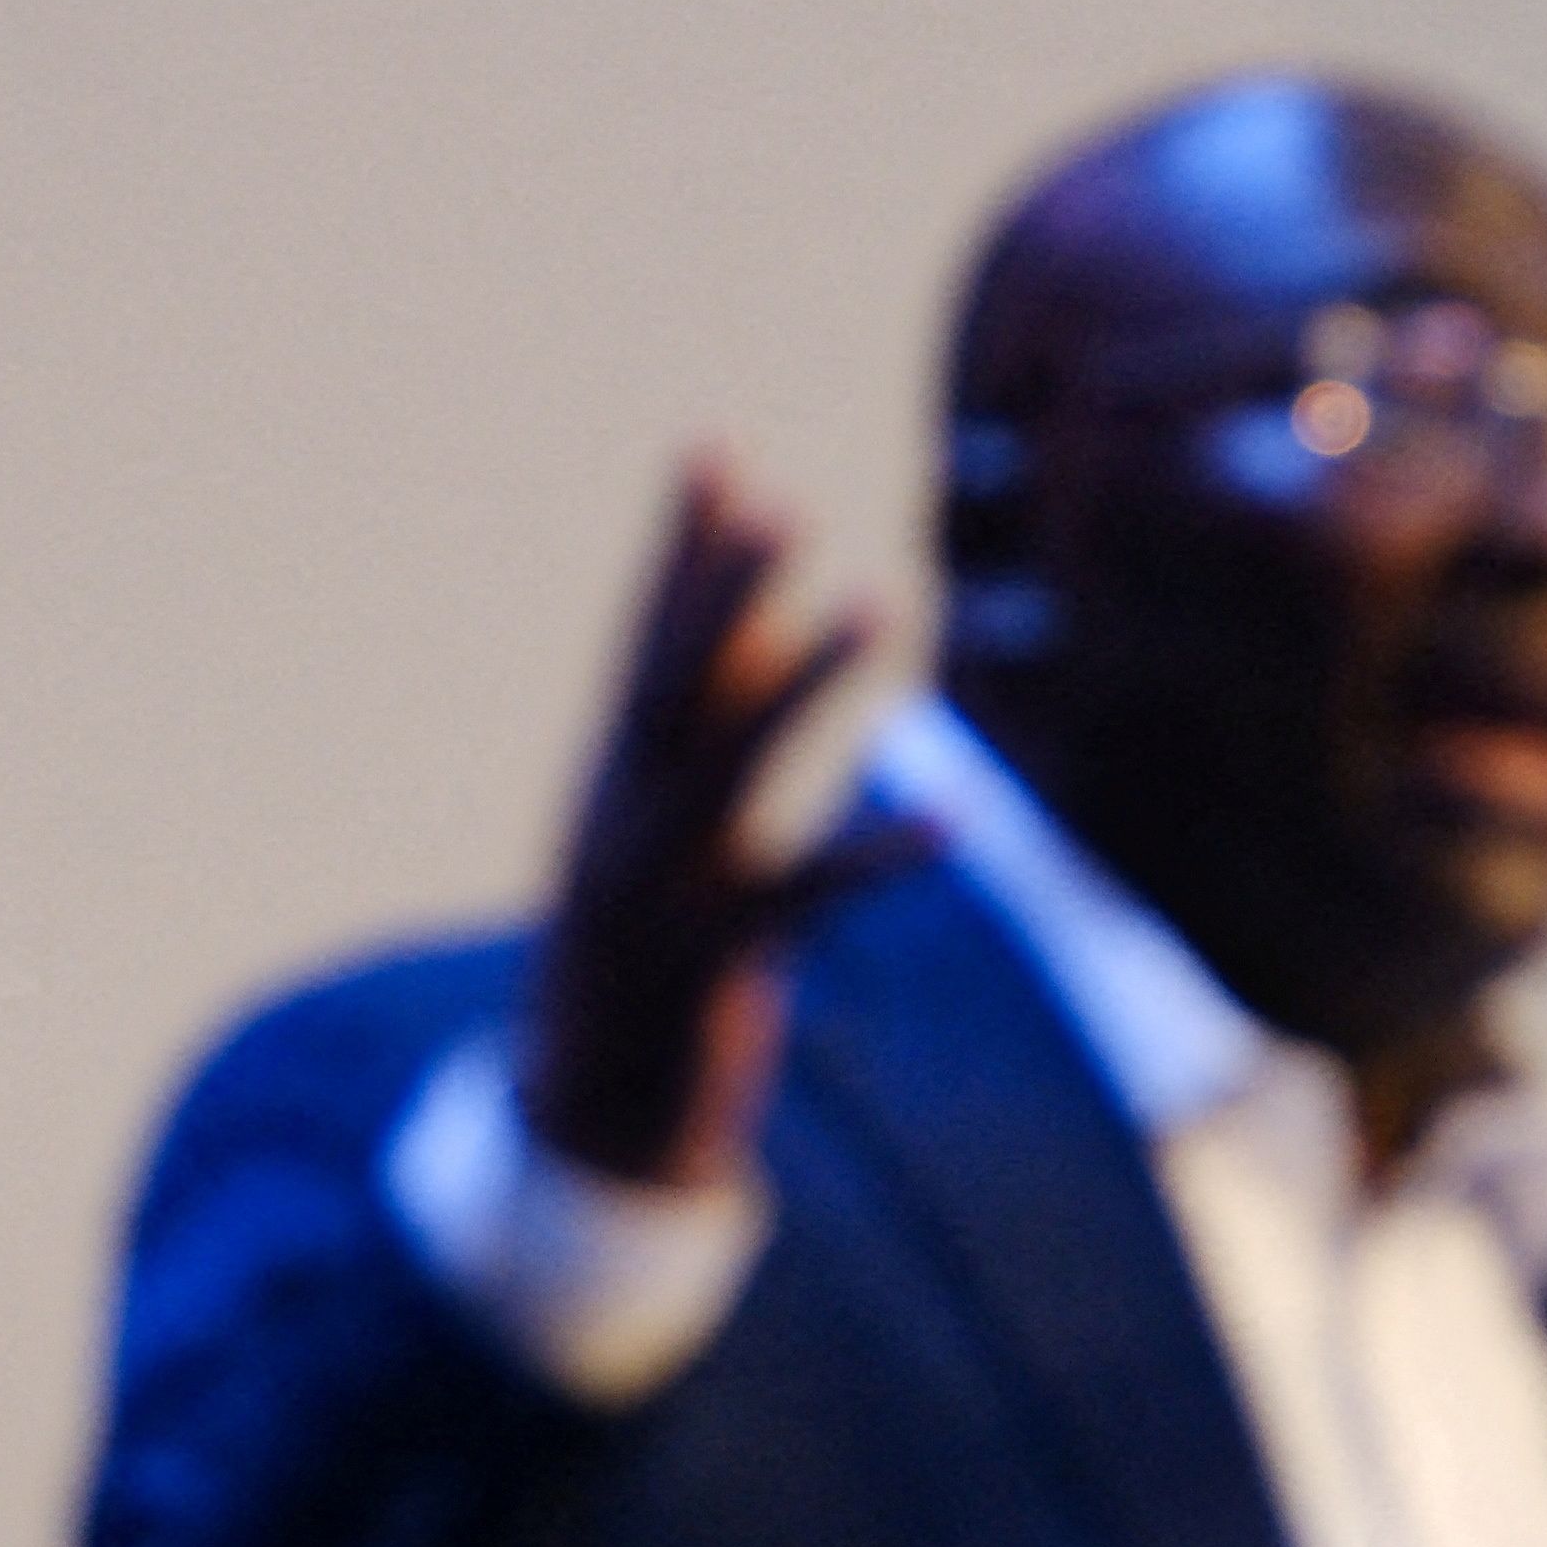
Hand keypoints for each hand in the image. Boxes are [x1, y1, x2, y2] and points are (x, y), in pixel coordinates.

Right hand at [514, 456, 898, 1188]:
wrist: (588, 1101)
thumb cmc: (646, 927)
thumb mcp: (661, 813)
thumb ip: (708, 702)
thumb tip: (740, 604)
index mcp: (614, 772)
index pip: (647, 638)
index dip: (681, 546)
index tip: (715, 445)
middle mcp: (624, 817)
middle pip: (679, 686)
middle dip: (727, 588)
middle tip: (784, 501)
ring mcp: (662, 890)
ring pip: (737, 772)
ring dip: (810, 682)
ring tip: (883, 596)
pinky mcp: (716, 961)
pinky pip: (808, 897)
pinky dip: (882, 855)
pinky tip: (958, 817)